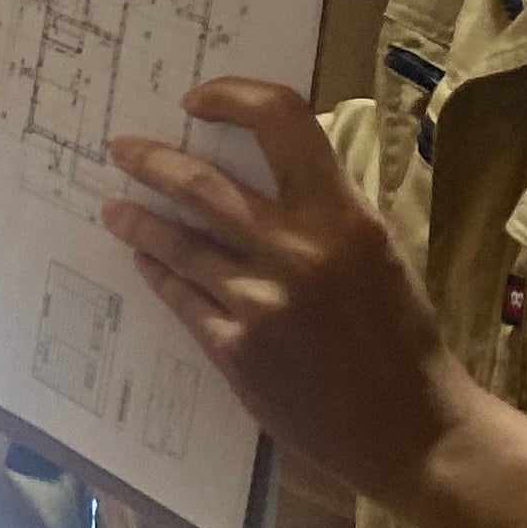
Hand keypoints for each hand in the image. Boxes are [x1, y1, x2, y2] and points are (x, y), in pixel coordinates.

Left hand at [100, 79, 476, 504]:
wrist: (412, 431)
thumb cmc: (401, 333)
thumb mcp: (377, 248)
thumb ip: (324, 203)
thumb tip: (265, 155)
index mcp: (342, 216)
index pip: (280, 121)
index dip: (232, 96)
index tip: (196, 100)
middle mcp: (296, 251)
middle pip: (200, 184)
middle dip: (151, 160)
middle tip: (121, 149)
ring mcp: (259, 303)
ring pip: (177, 243)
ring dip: (139, 221)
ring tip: (115, 209)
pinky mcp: (235, 351)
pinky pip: (180, 297)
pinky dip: (159, 273)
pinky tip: (146, 261)